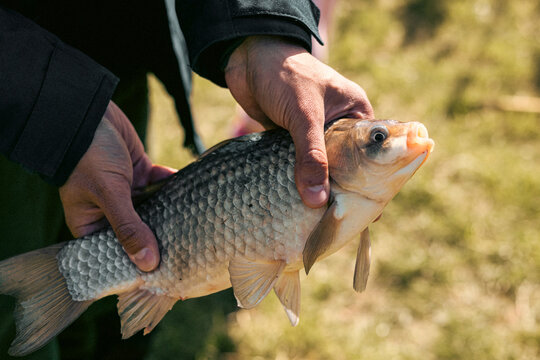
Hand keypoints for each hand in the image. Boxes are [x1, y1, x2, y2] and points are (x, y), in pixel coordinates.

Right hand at [59, 101, 175, 271]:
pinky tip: (192, 194)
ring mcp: (126, 193)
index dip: (136, 266)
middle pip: (138, 235)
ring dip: (171, 215)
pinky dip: (173, 188)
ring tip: (196, 229)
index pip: (115, 254)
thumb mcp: (109, 194)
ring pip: (154, 211)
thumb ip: (129, 227)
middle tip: (189, 255)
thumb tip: (148, 263)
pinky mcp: (139, 174)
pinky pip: (161, 186)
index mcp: (90, 225)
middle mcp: (109, 213)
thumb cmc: (89, 156)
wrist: (88, 113)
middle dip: (160, 242)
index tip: (163, 277)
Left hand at [224, 36, 373, 207]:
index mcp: (356, 113)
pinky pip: (298, 164)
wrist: (248, 58)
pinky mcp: (291, 138)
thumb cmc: (286, 76)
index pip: (371, 153)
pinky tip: (296, 201)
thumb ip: (311, 156)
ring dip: (316, 188)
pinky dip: (297, 180)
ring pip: (320, 167)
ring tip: (318, 220)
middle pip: (345, 166)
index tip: (370, 212)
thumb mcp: (305, 115)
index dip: (370, 182)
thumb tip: (317, 200)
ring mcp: (314, 133)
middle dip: (341, 191)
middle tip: (341, 221)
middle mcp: (339, 125)